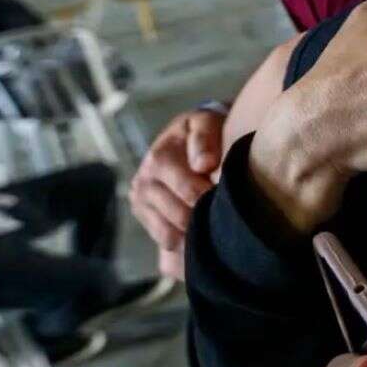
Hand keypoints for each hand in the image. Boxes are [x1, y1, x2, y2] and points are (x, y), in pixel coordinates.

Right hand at [129, 108, 224, 278]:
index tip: (222, 196)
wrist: (191, 137)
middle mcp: (144, 182)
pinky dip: (184, 244)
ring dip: (194, 234)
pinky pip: (165, 242)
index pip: (183, 187)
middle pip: (178, 215)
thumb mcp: (205, 121)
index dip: (205, 195)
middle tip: (224, 216)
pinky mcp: (146, 219)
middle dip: (203, 217)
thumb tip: (203, 164)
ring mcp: (142, 203)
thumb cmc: (204, 130)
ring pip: (169, 235)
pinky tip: (201, 236)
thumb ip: (205, 137)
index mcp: (159, 158)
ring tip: (214, 226)